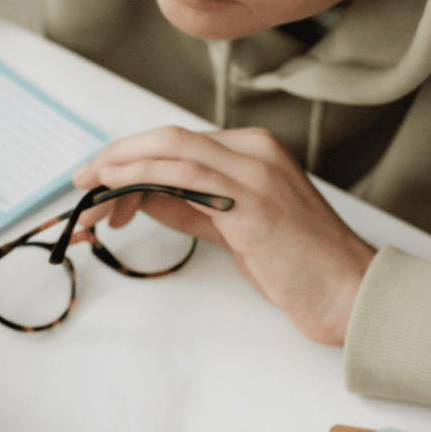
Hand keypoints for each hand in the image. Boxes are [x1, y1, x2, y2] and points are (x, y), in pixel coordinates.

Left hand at [72, 127, 376, 345]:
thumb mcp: (234, 229)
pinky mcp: (251, 203)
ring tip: (89, 194)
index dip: (131, 157)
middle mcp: (255, 151)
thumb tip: (143, 197)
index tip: (100, 180)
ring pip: (171, 149)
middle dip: (116, 156)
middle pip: (167, 139)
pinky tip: (116, 191)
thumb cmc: (298, 266)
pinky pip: (185, 177)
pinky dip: (142, 177)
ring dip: (120, 169)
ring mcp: (255, 172)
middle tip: (81, 182)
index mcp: (255, 151)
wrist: (349, 292)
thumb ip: (192, 206)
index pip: (178, 143)